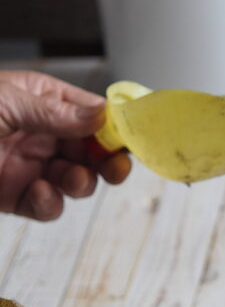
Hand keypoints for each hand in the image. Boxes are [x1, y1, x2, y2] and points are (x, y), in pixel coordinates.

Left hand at [0, 70, 130, 219]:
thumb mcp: (6, 100)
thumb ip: (54, 112)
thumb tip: (101, 116)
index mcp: (41, 100)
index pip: (91, 112)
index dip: (113, 126)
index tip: (130, 137)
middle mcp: (41, 134)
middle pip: (92, 150)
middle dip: (108, 160)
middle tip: (116, 167)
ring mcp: (29, 166)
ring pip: (77, 179)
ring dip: (83, 182)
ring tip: (73, 179)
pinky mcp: (14, 197)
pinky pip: (47, 205)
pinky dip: (50, 204)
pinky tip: (40, 192)